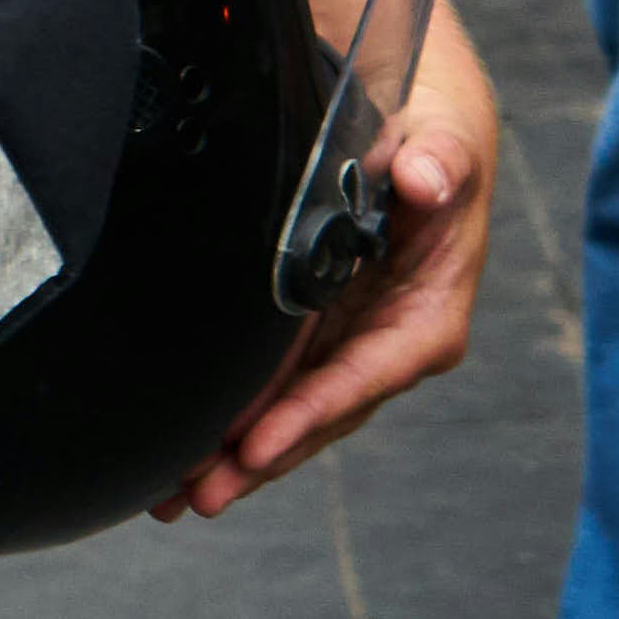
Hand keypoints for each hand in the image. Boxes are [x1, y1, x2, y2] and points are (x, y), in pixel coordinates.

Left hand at [158, 9, 495, 517]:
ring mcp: (344, 341)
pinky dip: (229, 422)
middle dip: (259, 459)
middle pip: (318, 415)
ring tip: (173, 497)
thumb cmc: (436, 136)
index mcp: (426, 313)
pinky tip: (180, 457)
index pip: (364, 377)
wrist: (414, 121)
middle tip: (198, 496)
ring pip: (286, 412)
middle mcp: (385, 341)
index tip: (258, 446)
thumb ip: (440, 163)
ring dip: (233, 457)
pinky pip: (268, 385)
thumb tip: (426, 179)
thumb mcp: (446, 141)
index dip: (310, 414)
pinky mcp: (310, 331)